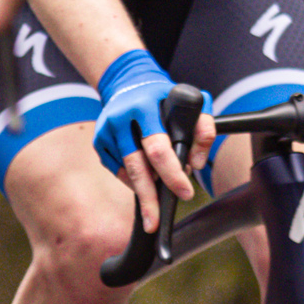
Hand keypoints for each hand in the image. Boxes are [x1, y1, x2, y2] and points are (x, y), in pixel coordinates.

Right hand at [93, 51, 214, 228]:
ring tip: (154, 207)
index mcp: (143, 107)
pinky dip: (132, 180)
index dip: (172, 174)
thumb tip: (196, 163)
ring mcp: (106, 131)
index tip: (185, 193)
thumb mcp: (192, 101)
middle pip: (136, 167)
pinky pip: (117, 170)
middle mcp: (120, 119)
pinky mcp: (99, 142)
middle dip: (148, 198)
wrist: (128, 82)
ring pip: (126, 172)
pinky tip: (144, 183)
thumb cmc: (164, 96)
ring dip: (142, 190)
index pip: (158, 148)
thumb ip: (204, 127)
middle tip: (155, 222)